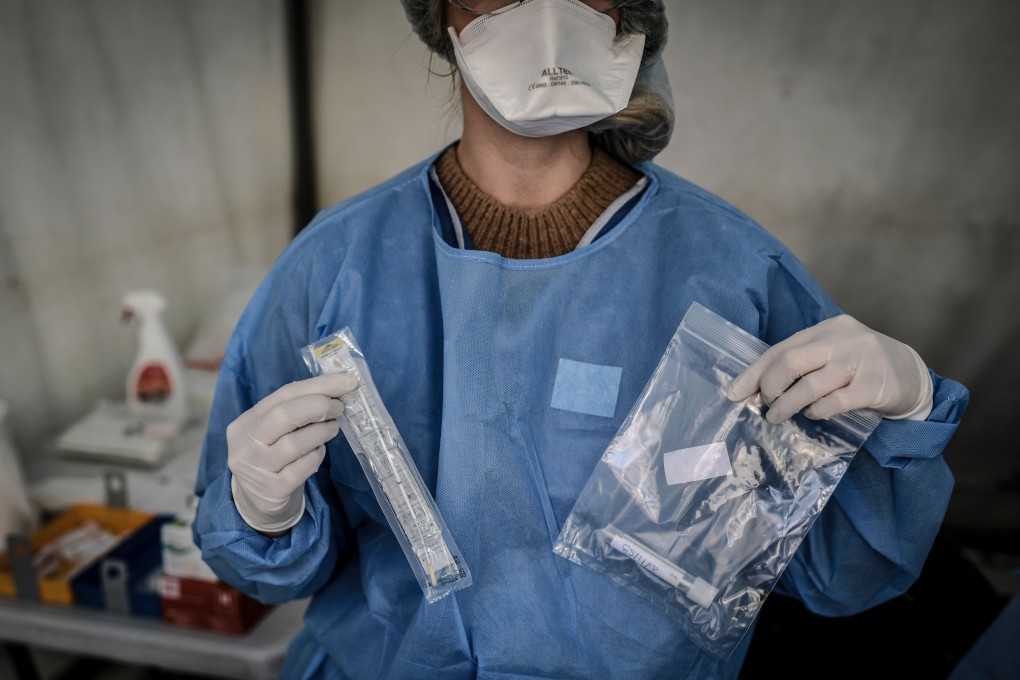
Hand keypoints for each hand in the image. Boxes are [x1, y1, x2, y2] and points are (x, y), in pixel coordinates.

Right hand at [227, 373, 357, 533]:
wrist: (258, 503)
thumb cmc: (274, 457)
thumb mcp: (276, 431)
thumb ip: (298, 410)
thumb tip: (339, 389)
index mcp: (246, 422)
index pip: (285, 394)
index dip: (319, 385)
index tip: (348, 381)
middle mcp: (245, 444)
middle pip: (284, 415)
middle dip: (319, 406)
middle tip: (339, 409)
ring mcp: (256, 469)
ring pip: (294, 443)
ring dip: (321, 432)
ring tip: (332, 429)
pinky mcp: (271, 490)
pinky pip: (301, 468)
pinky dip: (316, 456)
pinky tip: (319, 453)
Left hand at [726, 315, 931, 423]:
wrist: (912, 375)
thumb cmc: (860, 367)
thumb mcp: (831, 356)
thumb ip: (801, 366)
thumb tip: (757, 390)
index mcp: (826, 329)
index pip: (780, 349)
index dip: (754, 373)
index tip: (734, 393)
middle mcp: (842, 339)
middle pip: (790, 361)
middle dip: (769, 387)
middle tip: (765, 405)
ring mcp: (860, 360)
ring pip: (810, 385)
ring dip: (788, 405)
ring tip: (778, 417)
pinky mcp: (874, 385)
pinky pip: (835, 402)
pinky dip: (818, 411)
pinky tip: (814, 414)